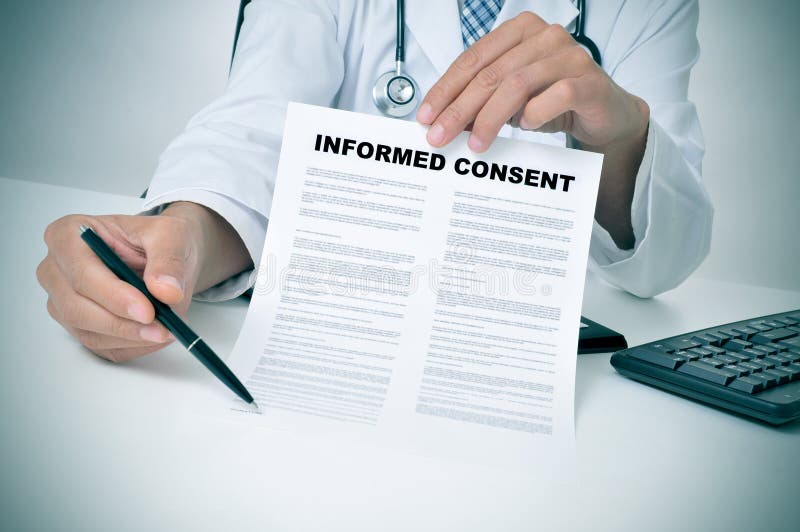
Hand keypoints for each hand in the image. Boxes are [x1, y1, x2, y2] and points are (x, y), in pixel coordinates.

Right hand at [37, 202, 250, 362]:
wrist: (166, 256)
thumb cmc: (158, 239)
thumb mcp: (171, 234)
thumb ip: (168, 259)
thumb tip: (166, 290)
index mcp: (68, 235)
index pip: (82, 273)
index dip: (114, 296)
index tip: (148, 310)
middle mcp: (57, 270)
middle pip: (77, 308)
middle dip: (123, 323)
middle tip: (163, 327)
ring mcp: (63, 301)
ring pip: (88, 332)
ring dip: (130, 337)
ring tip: (167, 330)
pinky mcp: (79, 326)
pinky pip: (101, 346)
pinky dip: (132, 345)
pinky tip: (156, 336)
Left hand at [416, 11, 647, 153]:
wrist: (605, 114)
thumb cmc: (554, 101)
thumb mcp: (511, 99)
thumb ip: (481, 100)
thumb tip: (443, 120)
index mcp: (520, 31)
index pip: (473, 59)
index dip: (446, 89)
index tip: (426, 117)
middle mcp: (545, 36)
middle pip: (490, 74)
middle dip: (459, 109)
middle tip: (439, 136)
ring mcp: (569, 56)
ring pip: (517, 85)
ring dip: (490, 118)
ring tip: (476, 145)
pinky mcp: (588, 81)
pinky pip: (554, 97)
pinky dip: (533, 116)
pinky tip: (524, 128)